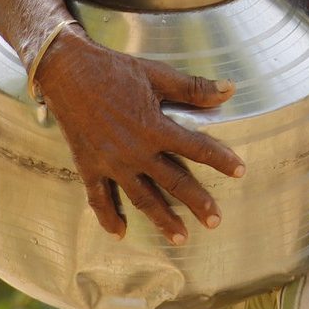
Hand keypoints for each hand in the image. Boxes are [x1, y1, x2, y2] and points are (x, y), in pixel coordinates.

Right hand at [33, 27, 244, 241]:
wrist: (67, 71)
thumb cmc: (114, 70)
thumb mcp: (157, 74)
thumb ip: (193, 88)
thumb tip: (229, 89)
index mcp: (155, 128)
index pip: (197, 148)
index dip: (221, 159)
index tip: (240, 171)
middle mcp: (135, 152)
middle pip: (173, 182)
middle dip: (197, 203)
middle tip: (215, 221)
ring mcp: (112, 163)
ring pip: (142, 198)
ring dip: (162, 219)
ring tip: (181, 238)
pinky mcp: (89, 167)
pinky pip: (99, 198)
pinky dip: (109, 217)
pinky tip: (120, 234)